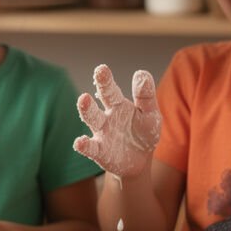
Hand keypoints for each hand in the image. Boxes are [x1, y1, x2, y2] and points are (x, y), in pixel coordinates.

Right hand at [73, 64, 160, 178]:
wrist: (139, 162)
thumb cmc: (143, 133)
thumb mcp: (150, 115)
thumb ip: (146, 97)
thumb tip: (141, 73)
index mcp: (118, 105)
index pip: (111, 90)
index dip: (106, 80)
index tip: (102, 68)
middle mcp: (106, 116)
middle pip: (101, 99)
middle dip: (100, 86)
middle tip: (99, 72)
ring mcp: (101, 133)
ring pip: (92, 119)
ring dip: (87, 109)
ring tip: (84, 99)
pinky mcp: (99, 152)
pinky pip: (90, 148)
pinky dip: (83, 145)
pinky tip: (80, 142)